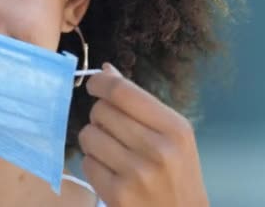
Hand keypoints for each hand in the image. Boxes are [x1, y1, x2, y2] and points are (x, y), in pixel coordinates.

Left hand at [79, 63, 208, 206]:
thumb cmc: (178, 174)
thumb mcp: (173, 136)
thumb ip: (140, 103)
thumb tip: (106, 70)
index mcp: (174, 128)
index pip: (122, 92)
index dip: (99, 83)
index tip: (93, 84)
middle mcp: (158, 149)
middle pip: (101, 111)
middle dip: (100, 116)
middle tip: (113, 130)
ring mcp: (137, 173)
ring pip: (89, 135)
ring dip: (94, 141)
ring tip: (112, 152)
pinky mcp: (118, 194)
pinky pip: (86, 163)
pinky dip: (93, 165)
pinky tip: (111, 172)